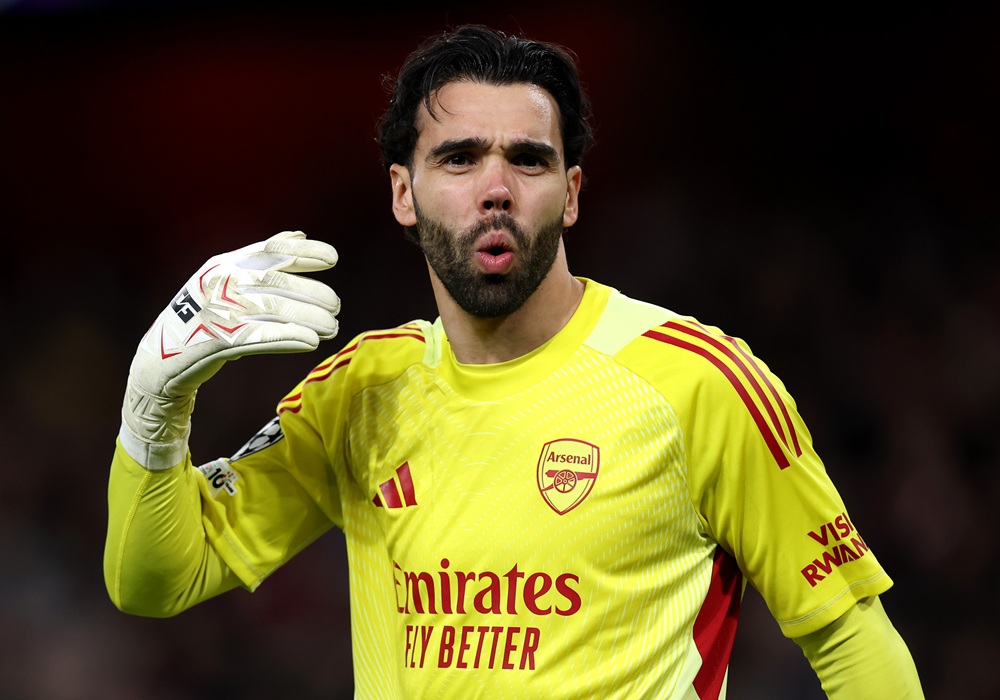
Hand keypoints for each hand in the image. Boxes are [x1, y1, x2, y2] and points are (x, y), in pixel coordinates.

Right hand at [120, 230, 339, 466]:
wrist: (162, 358)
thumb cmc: (205, 315)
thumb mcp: (227, 278)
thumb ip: (262, 257)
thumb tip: (299, 235)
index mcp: (225, 263)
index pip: (271, 251)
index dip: (304, 252)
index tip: (333, 258)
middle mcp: (220, 282)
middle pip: (277, 283)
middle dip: (313, 293)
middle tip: (336, 306)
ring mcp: (216, 311)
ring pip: (273, 310)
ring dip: (308, 318)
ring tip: (331, 327)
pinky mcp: (216, 341)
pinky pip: (259, 338)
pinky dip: (288, 338)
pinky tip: (310, 342)